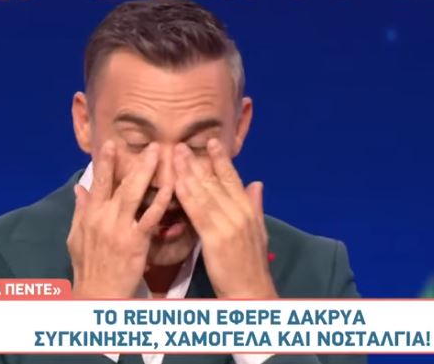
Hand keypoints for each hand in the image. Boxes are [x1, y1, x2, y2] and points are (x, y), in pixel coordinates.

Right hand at [67, 140, 171, 298]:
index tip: (112, 144)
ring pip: (135, 194)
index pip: (98, 183)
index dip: (105, 163)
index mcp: (89, 215)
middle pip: (119, 183)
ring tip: (160, 155)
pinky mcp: (136, 241)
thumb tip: (79, 188)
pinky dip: (161, 200)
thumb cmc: (88, 267)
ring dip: (147, 172)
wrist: (97, 294)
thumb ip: (80, 211)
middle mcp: (103, 217)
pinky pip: (151, 217)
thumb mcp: (75, 237)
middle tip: (149, 144)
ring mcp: (120, 228)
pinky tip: (171, 187)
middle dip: (134, 162)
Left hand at [173, 138, 276, 298]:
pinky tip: (176, 183)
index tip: (211, 142)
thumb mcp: (258, 231)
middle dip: (197, 162)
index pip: (233, 179)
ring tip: (175, 155)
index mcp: (248, 210)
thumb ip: (255, 205)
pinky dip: (186, 196)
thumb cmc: (251, 265)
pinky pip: (198, 212)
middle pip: (215, 182)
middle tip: (181, 145)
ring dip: (188, 172)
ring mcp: (228, 224)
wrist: (251, 291)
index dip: (221, 160)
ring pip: (205, 193)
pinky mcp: (216, 238)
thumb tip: (257, 183)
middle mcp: (240, 213)